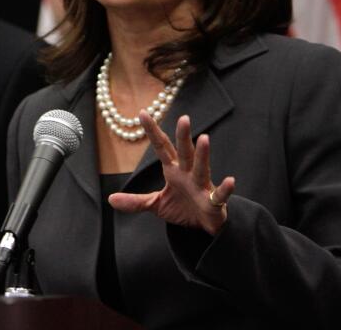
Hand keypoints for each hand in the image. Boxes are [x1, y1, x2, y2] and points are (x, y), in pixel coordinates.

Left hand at [109, 112, 234, 234]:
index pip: (161, 147)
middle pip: (184, 152)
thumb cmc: (181, 208)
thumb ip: (135, 201)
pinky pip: (219, 194)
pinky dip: (225, 189)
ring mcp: (201, 186)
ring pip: (202, 168)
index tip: (143, 113)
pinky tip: (230, 180)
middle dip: (183, 136)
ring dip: (203, 155)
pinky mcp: (213, 202)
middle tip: (183, 118)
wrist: (202, 226)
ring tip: (204, 139)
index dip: (153, 131)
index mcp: (173, 170)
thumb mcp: (155, 204)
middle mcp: (188, 174)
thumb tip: (110, 199)